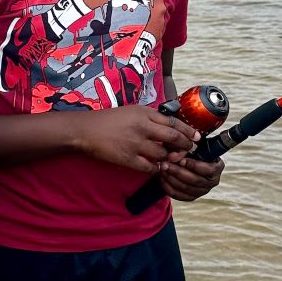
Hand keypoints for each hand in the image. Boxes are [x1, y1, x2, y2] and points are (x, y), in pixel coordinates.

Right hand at [75, 106, 199, 172]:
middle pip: (173, 138)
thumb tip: (168, 124)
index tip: (196, 137)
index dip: (188, 131)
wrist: (85, 131)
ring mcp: (135, 144)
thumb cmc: (107, 120)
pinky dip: (156, 169)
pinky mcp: (128, 158)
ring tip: (171, 160)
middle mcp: (142, 127)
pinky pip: (149, 167)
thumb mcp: (131, 111)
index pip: (173, 122)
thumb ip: (149, 117)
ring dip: (170, 159)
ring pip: (163, 154)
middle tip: (189, 150)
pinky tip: (156, 168)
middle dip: (185, 146)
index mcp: (144, 114)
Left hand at [160, 154, 223, 201]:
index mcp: (217, 167)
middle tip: (165, 164)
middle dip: (178, 172)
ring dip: (171, 179)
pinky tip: (162, 178)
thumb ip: (183, 149)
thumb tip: (173, 156)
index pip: (208, 169)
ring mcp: (202, 191)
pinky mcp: (191, 197)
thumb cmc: (190, 150)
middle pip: (195, 180)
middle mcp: (212, 181)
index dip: (194, 166)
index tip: (181, 161)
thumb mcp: (189, 146)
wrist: (187, 160)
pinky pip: (179, 195)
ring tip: (162, 169)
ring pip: (186, 189)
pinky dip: (169, 187)